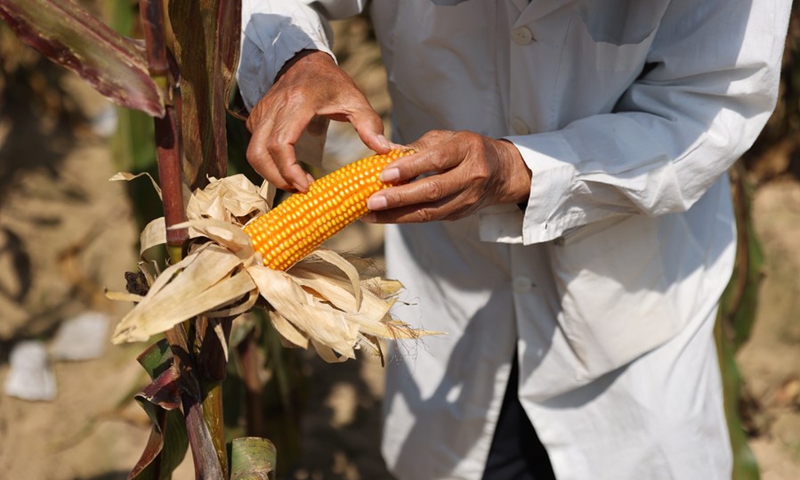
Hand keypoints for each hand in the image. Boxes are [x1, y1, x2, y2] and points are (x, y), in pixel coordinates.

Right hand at [245, 50, 390, 191]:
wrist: (305, 61)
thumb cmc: (332, 83)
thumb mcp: (355, 100)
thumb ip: (370, 125)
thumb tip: (385, 151)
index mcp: (298, 103)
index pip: (281, 143)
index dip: (289, 170)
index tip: (306, 186)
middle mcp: (273, 108)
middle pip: (260, 154)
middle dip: (278, 179)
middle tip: (301, 191)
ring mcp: (261, 113)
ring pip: (253, 153)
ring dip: (270, 174)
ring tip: (295, 184)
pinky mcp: (256, 119)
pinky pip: (255, 147)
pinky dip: (268, 164)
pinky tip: (288, 171)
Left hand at [364, 130, 531, 222]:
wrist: (501, 173)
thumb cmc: (466, 149)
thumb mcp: (446, 138)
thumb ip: (417, 148)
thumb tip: (382, 155)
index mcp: (468, 149)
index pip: (437, 160)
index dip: (410, 168)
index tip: (383, 174)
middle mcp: (472, 176)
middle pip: (433, 190)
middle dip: (399, 198)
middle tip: (371, 201)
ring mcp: (468, 199)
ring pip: (431, 212)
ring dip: (397, 215)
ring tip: (371, 214)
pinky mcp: (460, 214)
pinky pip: (430, 218)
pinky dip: (405, 217)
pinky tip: (385, 216)